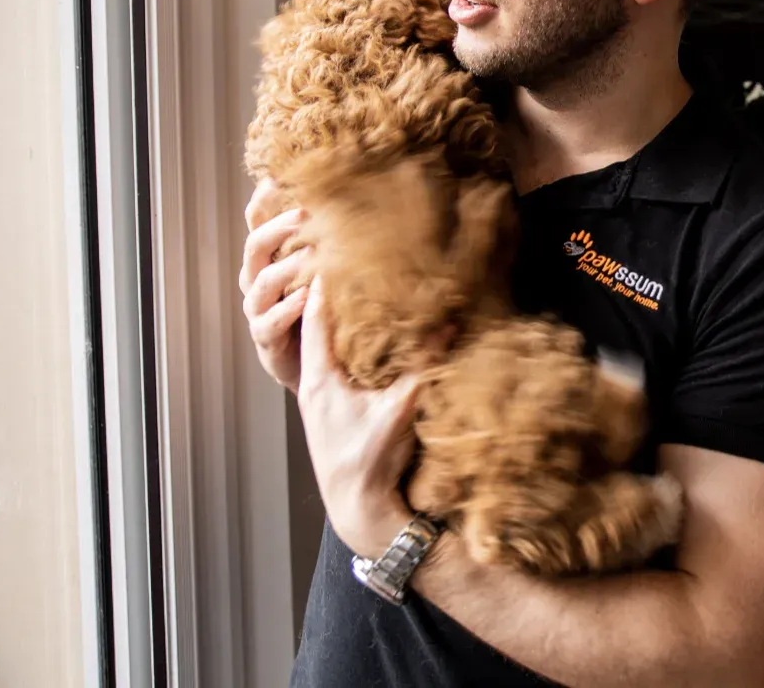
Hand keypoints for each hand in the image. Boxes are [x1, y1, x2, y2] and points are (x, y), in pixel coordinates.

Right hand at [239, 178, 308, 390]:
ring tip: (311, 255)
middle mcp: (256, 277)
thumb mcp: (323, 267)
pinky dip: (287, 308)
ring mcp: (257, 307)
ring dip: (286, 266)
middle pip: (255, 244)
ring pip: (261, 281)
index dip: (264, 198)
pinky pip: (269, 320)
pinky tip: (306, 298)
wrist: (312, 360)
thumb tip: (355, 198)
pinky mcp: (264, 337)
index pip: (258, 219)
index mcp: (268, 256)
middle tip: (305, 213)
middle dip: (279, 227)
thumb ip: (328, 238)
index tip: (278, 176)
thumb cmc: (319, 305)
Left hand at [298, 277, 421, 558]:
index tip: (332, 253)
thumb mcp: (400, 410)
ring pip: (321, 351)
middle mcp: (313, 386)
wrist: (358, 510)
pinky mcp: (330, 415)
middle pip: (314, 330)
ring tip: (352, 294)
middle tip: (343, 264)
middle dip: (327, 298)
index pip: (314, 319)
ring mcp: (319, 402)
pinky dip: (343, 349)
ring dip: (335, 324)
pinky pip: (331, 369)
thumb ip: (423, 367)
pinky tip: (362, 342)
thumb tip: (449, 327)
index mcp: (320, 379)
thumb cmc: (371, 461)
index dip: (322, 285)